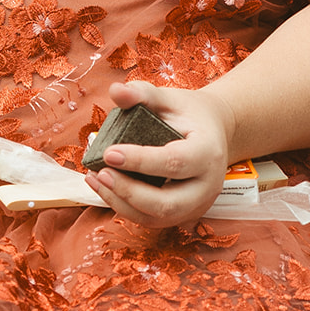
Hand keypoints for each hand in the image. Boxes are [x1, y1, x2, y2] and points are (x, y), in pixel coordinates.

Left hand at [84, 80, 233, 226]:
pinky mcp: (184, 214)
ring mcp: (198, 204)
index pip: (174, 163)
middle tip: (100, 173)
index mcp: (208, 152)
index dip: (139, 161)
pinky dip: (126, 208)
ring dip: (122, 203)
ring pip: (158, 218)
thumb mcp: (169, 98)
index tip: (108, 153)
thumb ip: (142, 93)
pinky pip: (153, 219)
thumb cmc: (189, 114)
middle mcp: (207, 185)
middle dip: (129, 192)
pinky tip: (105, 188)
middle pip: (168, 203)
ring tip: (96, 180)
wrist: (214, 132)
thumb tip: (115, 91)